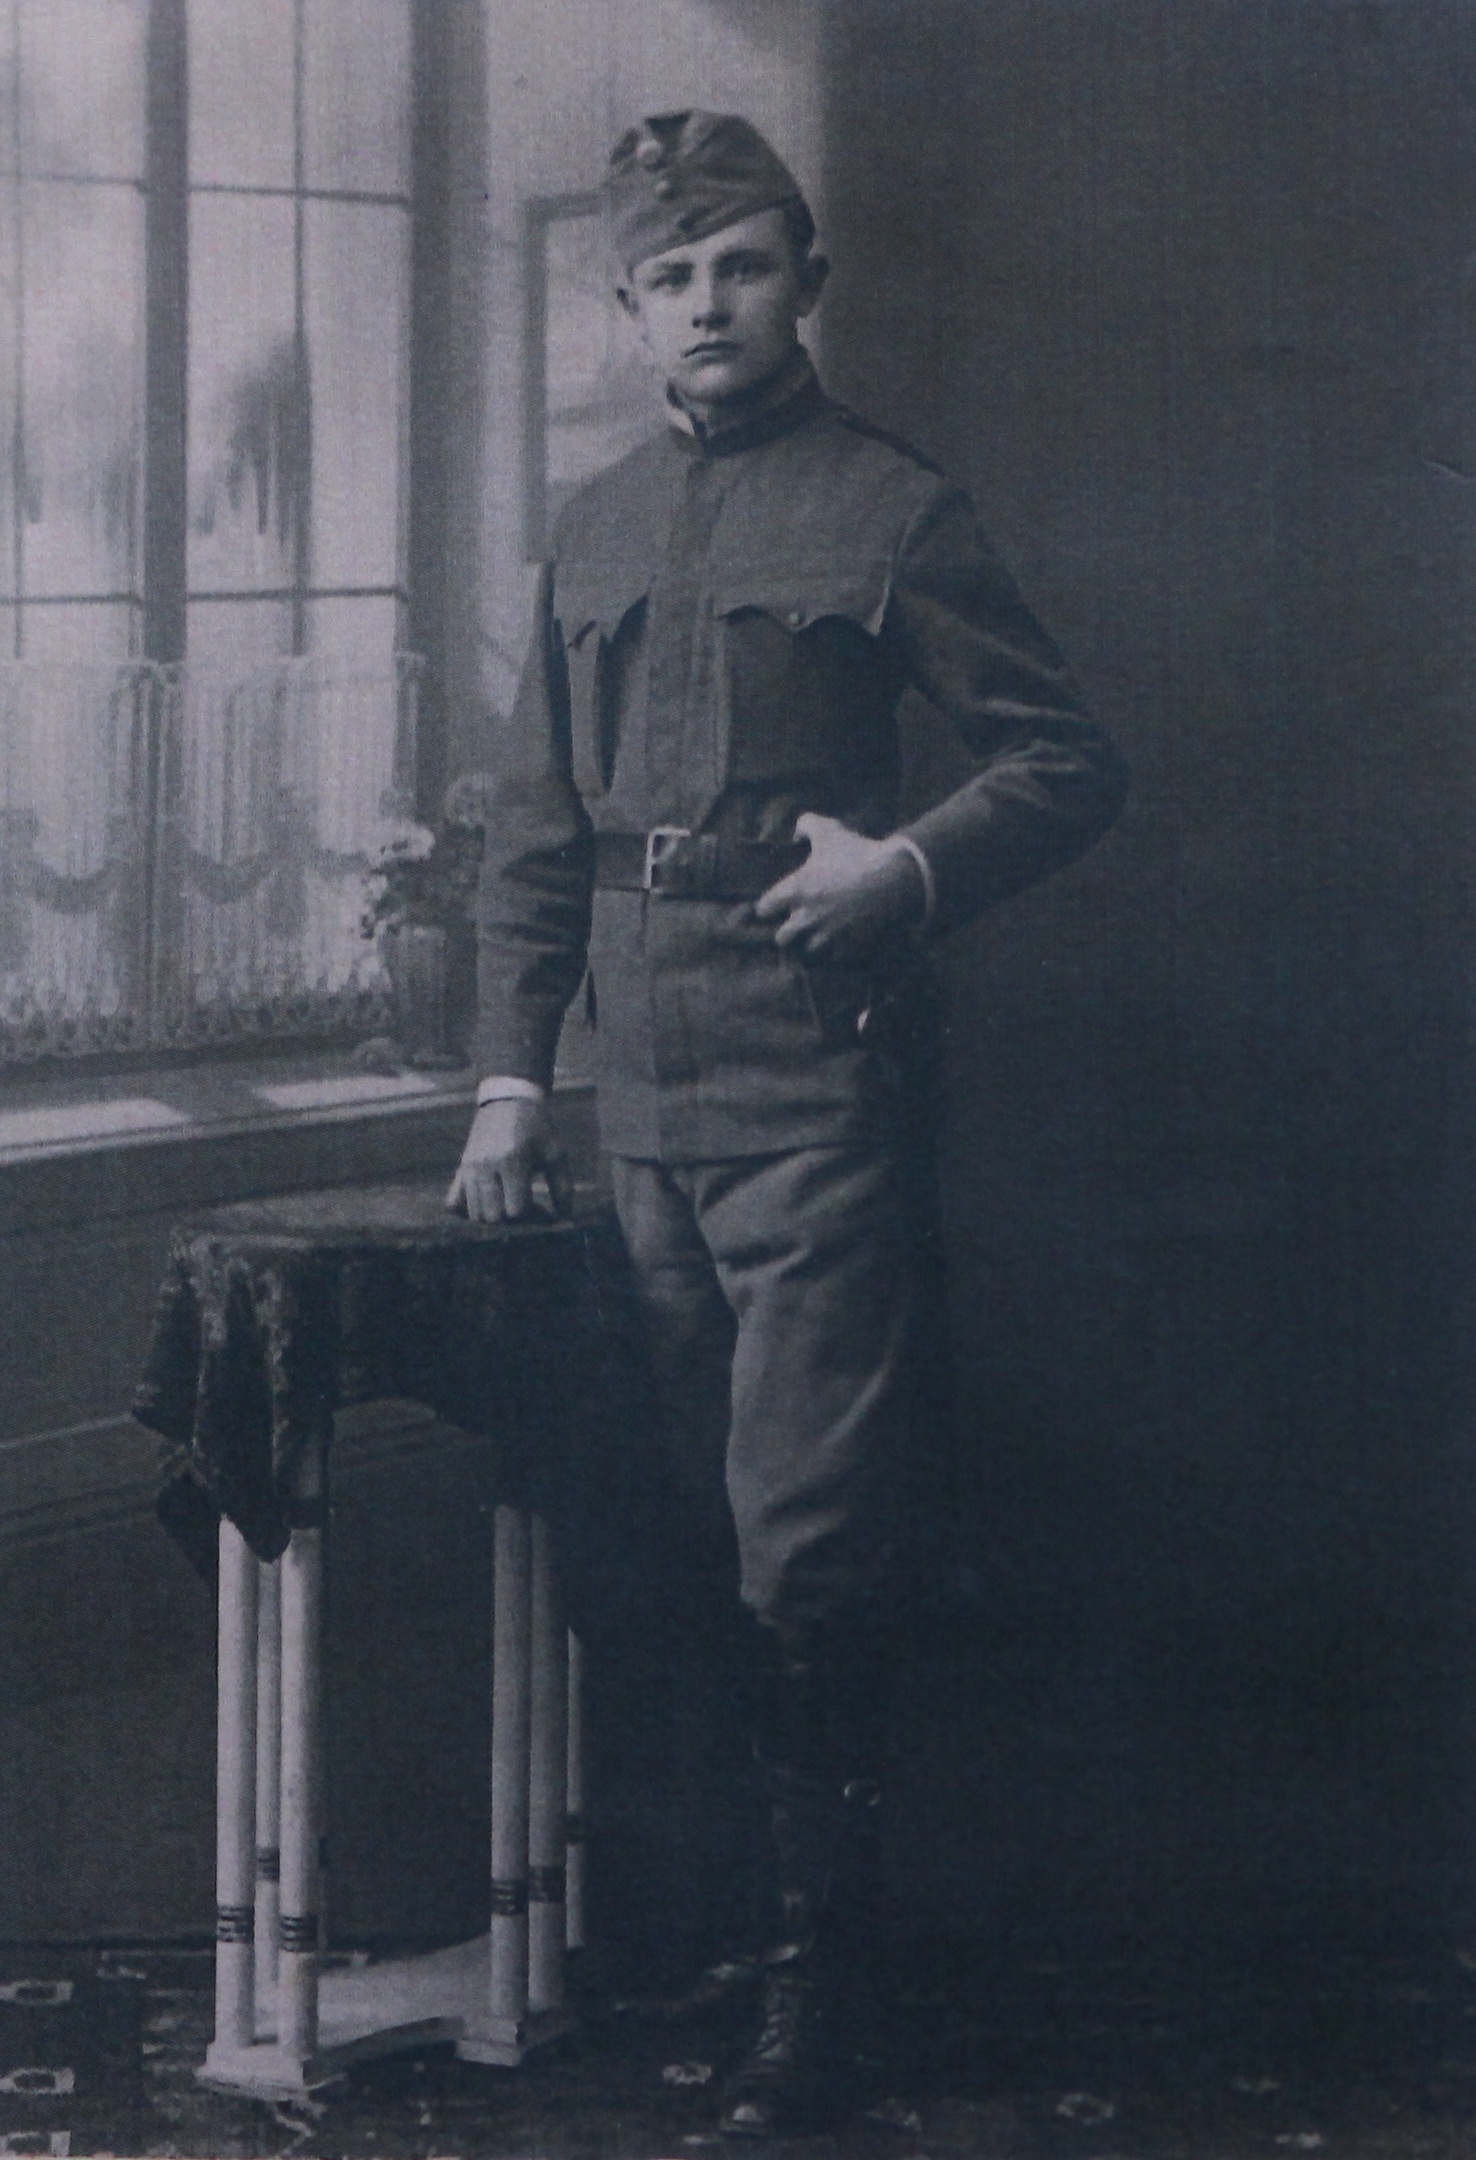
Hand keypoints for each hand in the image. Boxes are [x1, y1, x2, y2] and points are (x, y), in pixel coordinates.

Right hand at [446, 1096, 572, 1221]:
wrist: (509, 1099)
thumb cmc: (537, 1127)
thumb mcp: (555, 1153)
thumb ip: (562, 1186)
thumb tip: (564, 1218)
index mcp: (511, 1161)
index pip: (516, 1210)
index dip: (534, 1216)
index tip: (545, 1208)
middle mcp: (485, 1166)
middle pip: (493, 1217)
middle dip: (513, 1219)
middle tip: (526, 1205)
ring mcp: (469, 1168)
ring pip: (474, 1214)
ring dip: (494, 1216)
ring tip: (509, 1203)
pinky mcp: (461, 1168)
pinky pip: (452, 1204)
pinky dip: (468, 1209)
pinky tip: (487, 1201)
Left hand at [753, 813, 925, 955]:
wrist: (889, 875)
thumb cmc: (854, 851)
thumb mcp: (826, 829)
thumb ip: (805, 825)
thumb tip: (796, 834)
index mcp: (796, 889)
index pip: (765, 907)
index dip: (765, 907)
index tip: (768, 907)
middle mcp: (807, 914)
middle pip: (783, 937)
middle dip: (784, 933)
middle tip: (789, 927)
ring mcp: (828, 928)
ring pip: (809, 947)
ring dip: (809, 941)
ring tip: (814, 935)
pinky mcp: (848, 937)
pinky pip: (835, 951)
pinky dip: (835, 947)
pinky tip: (839, 940)